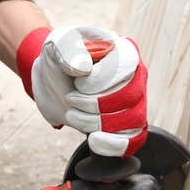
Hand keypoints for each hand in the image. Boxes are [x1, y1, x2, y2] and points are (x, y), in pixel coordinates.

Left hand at [16, 25, 147, 157]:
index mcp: (125, 50)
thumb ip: (68, 47)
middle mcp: (137, 75)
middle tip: (70, 98)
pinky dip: (114, 145)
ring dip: (97, 123)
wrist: (52, 81)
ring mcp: (136, 100)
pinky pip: (135, 140)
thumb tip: (84, 68)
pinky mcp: (128, 124)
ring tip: (73, 115)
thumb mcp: (57, 43)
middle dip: (94, 103)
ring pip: (133, 120)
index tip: (78, 81)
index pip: (127, 65)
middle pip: (130, 96)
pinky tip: (93, 140)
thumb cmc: (60, 57)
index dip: (101, 79)